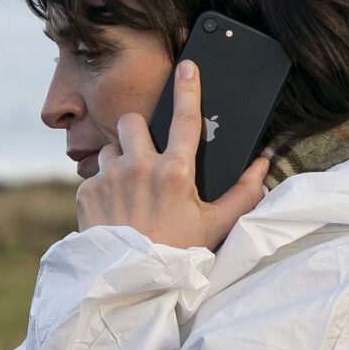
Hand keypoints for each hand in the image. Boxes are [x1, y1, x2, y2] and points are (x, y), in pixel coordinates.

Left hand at [75, 59, 270, 247]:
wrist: (131, 284)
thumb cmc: (177, 254)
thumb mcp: (215, 226)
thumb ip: (244, 194)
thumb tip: (262, 166)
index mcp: (176, 172)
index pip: (186, 119)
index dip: (189, 88)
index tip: (187, 65)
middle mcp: (140, 168)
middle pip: (133, 121)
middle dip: (139, 133)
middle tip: (147, 158)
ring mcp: (110, 178)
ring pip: (111, 148)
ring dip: (120, 162)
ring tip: (131, 192)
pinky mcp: (86, 192)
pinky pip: (94, 176)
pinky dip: (104, 189)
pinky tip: (115, 211)